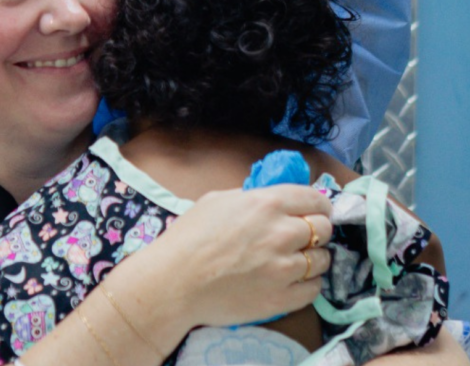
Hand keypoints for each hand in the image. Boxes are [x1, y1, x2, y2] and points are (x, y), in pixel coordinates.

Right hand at [109, 185, 331, 348]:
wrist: (173, 283)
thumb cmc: (188, 238)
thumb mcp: (215, 201)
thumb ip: (250, 197)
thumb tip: (271, 200)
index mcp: (266, 204)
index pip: (315, 199)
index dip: (318, 205)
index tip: (315, 212)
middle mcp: (282, 233)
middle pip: (324, 229)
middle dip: (316, 231)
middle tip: (300, 238)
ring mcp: (284, 268)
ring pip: (323, 260)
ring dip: (312, 259)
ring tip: (294, 262)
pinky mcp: (282, 299)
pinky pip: (314, 289)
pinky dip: (306, 284)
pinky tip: (289, 281)